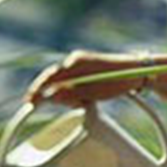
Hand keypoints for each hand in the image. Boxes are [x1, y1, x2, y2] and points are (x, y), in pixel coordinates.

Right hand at [27, 50, 143, 105]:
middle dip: (46, 93)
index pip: (49, 77)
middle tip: (36, 106)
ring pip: (62, 81)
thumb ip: (71, 93)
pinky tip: (81, 101)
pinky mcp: (86, 69)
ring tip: (78, 105)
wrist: (137, 72)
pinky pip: (72, 81)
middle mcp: (75, 60)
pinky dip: (71, 92)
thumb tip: (51, 97)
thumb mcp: (94, 91)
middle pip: (52, 78)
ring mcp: (81, 64)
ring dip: (63, 95)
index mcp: (75, 62)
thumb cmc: (118, 80)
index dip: (37, 91)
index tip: (29, 102)